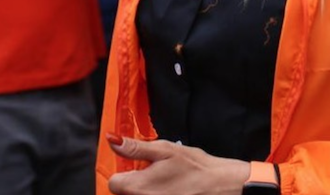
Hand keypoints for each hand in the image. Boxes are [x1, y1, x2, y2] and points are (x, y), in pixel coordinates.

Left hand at [106, 135, 248, 194]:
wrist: (217, 187)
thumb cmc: (193, 167)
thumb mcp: (164, 150)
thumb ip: (135, 148)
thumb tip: (112, 140)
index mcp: (137, 187)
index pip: (113, 182)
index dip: (122, 170)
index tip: (135, 164)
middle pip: (123, 193)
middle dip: (133, 181)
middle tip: (152, 171)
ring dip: (144, 189)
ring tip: (162, 180)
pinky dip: (154, 194)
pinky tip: (169, 189)